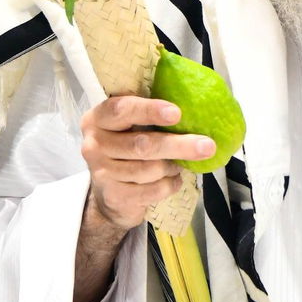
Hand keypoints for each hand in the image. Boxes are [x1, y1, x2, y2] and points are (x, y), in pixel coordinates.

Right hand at [79, 94, 212, 234]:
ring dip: (173, 167)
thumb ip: (149, 114)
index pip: (121, 109)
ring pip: (149, 169)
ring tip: (180, 164)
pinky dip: (170, 185)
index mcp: (98, 118)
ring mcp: (101, 172)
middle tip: (207, 146)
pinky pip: (152, 190)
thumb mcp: (130, 126)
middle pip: (141, 144)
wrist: (110, 194)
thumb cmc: (128, 148)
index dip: (150, 110)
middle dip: (178, 145)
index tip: (177, 113)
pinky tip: (174, 179)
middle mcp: (94, 144)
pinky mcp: (114, 196)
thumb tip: (194, 104)